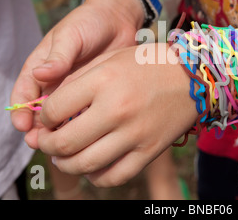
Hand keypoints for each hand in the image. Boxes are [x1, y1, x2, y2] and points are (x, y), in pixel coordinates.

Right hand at [10, 0, 143, 144]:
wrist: (119, 19)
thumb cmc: (90, 22)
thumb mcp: (71, 35)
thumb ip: (58, 55)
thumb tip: (40, 74)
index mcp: (41, 67)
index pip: (24, 93)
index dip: (20, 111)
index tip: (22, 125)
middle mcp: (55, 82)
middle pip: (40, 112)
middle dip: (38, 129)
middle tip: (41, 142)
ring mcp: (75, 90)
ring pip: (62, 118)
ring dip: (60, 132)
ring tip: (62, 145)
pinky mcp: (94, 95)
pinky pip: (85, 114)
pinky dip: (83, 126)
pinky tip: (87, 136)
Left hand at [36, 44, 197, 186]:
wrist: (194, 76)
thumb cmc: (149, 64)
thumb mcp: (111, 60)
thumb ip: (78, 81)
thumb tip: (49, 110)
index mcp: (104, 81)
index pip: (54, 110)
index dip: (43, 118)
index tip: (47, 119)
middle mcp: (117, 109)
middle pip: (65, 142)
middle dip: (47, 145)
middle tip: (47, 142)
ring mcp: (135, 134)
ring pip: (85, 165)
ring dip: (66, 164)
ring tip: (64, 157)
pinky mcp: (150, 151)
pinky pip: (114, 176)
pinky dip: (97, 177)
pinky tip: (93, 167)